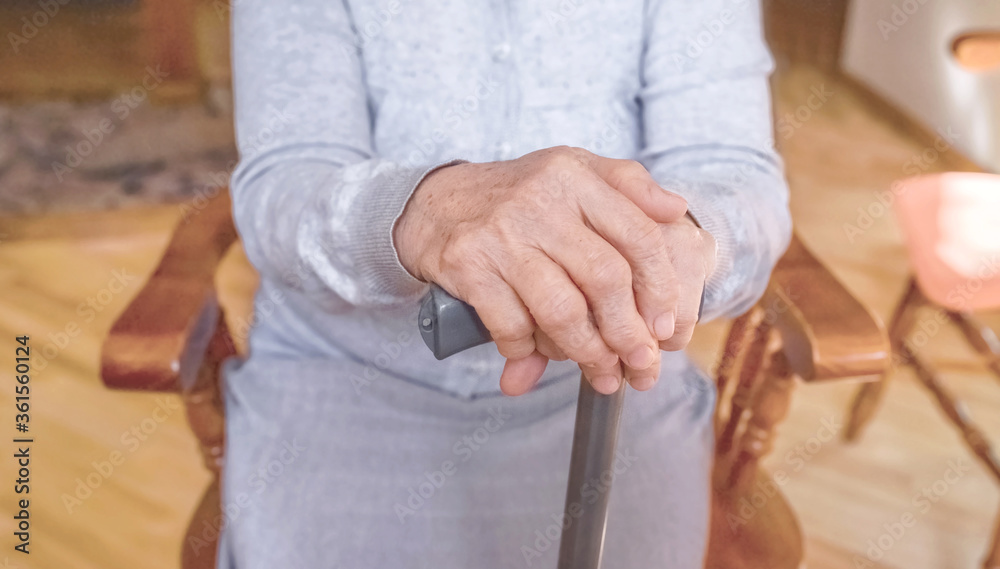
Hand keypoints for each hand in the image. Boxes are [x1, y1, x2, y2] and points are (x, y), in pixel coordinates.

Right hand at [394, 146, 688, 395]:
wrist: (435, 202)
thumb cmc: (517, 196)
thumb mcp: (573, 171)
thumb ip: (628, 184)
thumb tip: (677, 208)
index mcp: (574, 176)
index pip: (637, 236)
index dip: (659, 289)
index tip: (664, 326)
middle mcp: (540, 201)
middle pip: (605, 279)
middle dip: (628, 333)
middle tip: (641, 364)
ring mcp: (501, 234)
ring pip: (562, 310)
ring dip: (588, 352)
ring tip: (602, 373)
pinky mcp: (468, 265)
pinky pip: (512, 324)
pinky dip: (529, 350)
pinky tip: (536, 356)